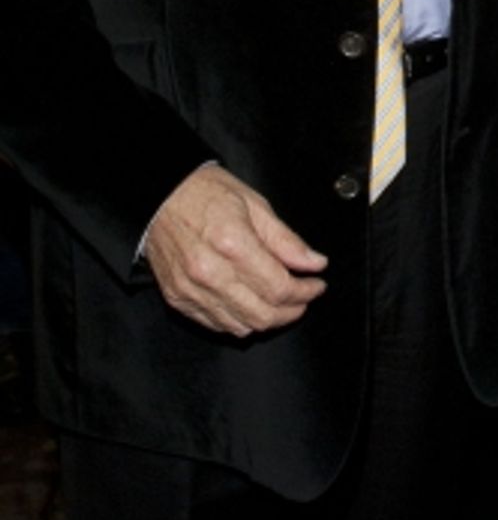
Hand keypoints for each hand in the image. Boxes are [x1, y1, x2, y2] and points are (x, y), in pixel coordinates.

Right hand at [144, 166, 327, 336]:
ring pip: (241, 326)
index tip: (317, 284)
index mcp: (232, 244)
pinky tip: (252, 305)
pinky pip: (217, 325)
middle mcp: (209, 273)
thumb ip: (286, 240)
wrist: (159, 195)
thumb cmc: (205, 193)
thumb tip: (314, 263)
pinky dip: (240, 321)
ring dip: (268, 319)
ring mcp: (191, 290)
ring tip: (281, 302)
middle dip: (292, 311)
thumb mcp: (254, 204)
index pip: (279, 287)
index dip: (306, 291)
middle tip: (304, 296)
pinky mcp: (178, 299)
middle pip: (263, 315)